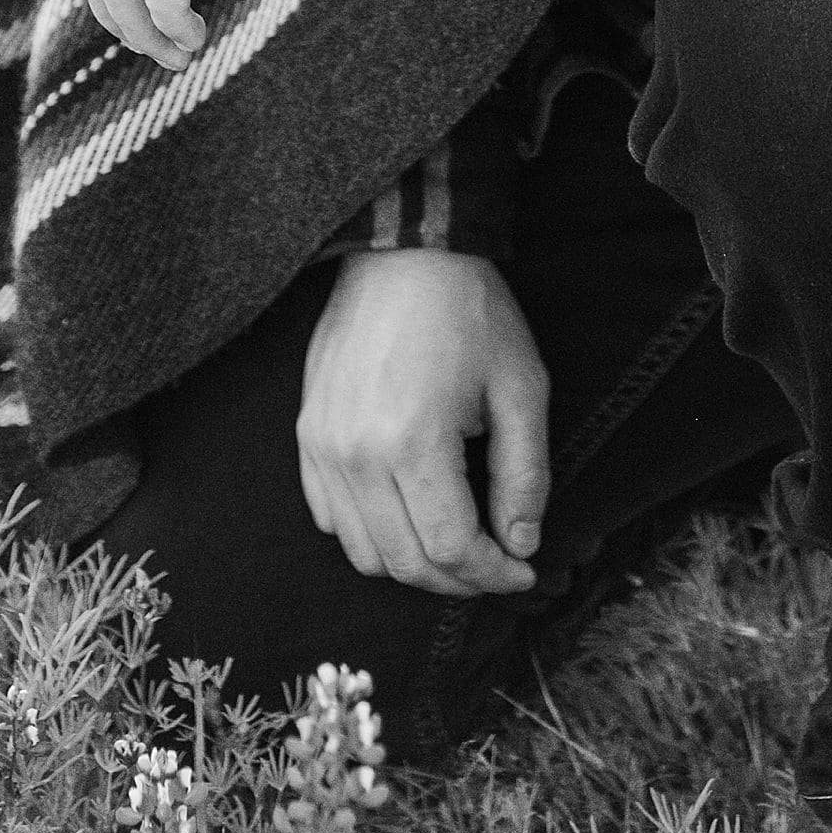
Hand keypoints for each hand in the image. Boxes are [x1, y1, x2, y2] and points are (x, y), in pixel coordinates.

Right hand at [298, 249, 550, 597]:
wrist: (406, 253)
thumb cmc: (471, 313)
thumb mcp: (521, 387)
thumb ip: (525, 475)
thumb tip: (521, 544)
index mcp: (413, 443)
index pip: (450, 549)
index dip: (492, 574)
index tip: (523, 571)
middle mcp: (356, 455)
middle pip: (405, 562)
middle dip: (458, 579)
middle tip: (497, 565)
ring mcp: (323, 447)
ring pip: (364, 551)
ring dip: (413, 564)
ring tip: (456, 547)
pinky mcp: (307, 435)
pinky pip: (330, 517)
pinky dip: (371, 535)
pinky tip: (409, 516)